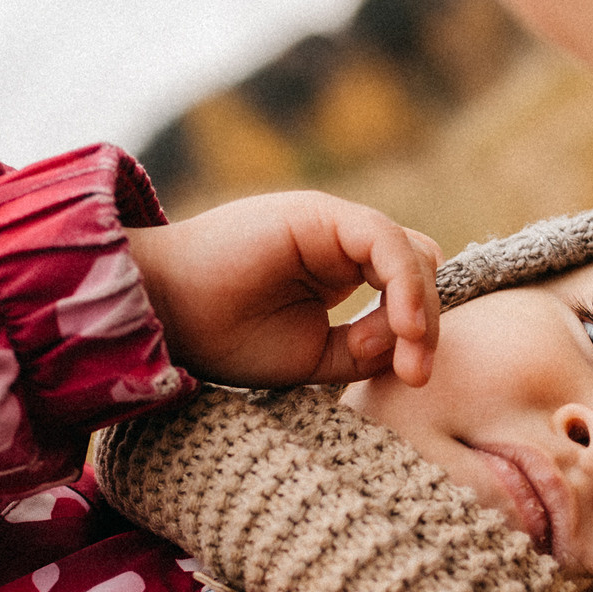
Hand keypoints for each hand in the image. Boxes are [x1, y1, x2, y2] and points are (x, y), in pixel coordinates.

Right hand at [125, 192, 441, 388]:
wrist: (166, 313)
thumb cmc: (227, 338)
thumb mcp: (314, 359)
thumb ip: (366, 350)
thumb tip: (407, 336)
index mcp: (339, 275)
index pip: (407, 290)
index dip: (420, 331)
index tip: (414, 378)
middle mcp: (341, 245)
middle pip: (419, 271)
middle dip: (425, 324)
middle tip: (414, 374)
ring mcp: (332, 225)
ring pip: (410, 254)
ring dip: (420, 308)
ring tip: (409, 357)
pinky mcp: (319, 213)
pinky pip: (384, 240)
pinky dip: (403, 282)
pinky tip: (402, 325)